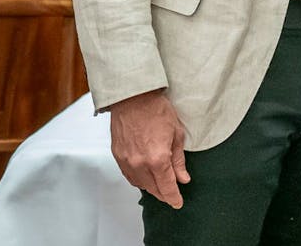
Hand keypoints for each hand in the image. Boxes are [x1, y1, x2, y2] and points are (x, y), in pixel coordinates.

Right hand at [109, 89, 190, 207]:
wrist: (133, 97)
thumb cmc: (156, 110)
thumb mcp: (176, 134)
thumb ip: (178, 161)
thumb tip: (183, 178)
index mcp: (157, 159)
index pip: (167, 187)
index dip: (174, 198)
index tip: (178, 203)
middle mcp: (140, 164)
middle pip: (153, 189)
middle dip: (164, 194)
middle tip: (171, 195)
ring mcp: (127, 161)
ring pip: (140, 184)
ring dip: (151, 187)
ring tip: (159, 185)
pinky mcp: (118, 156)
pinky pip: (128, 175)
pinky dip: (138, 179)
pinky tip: (145, 176)